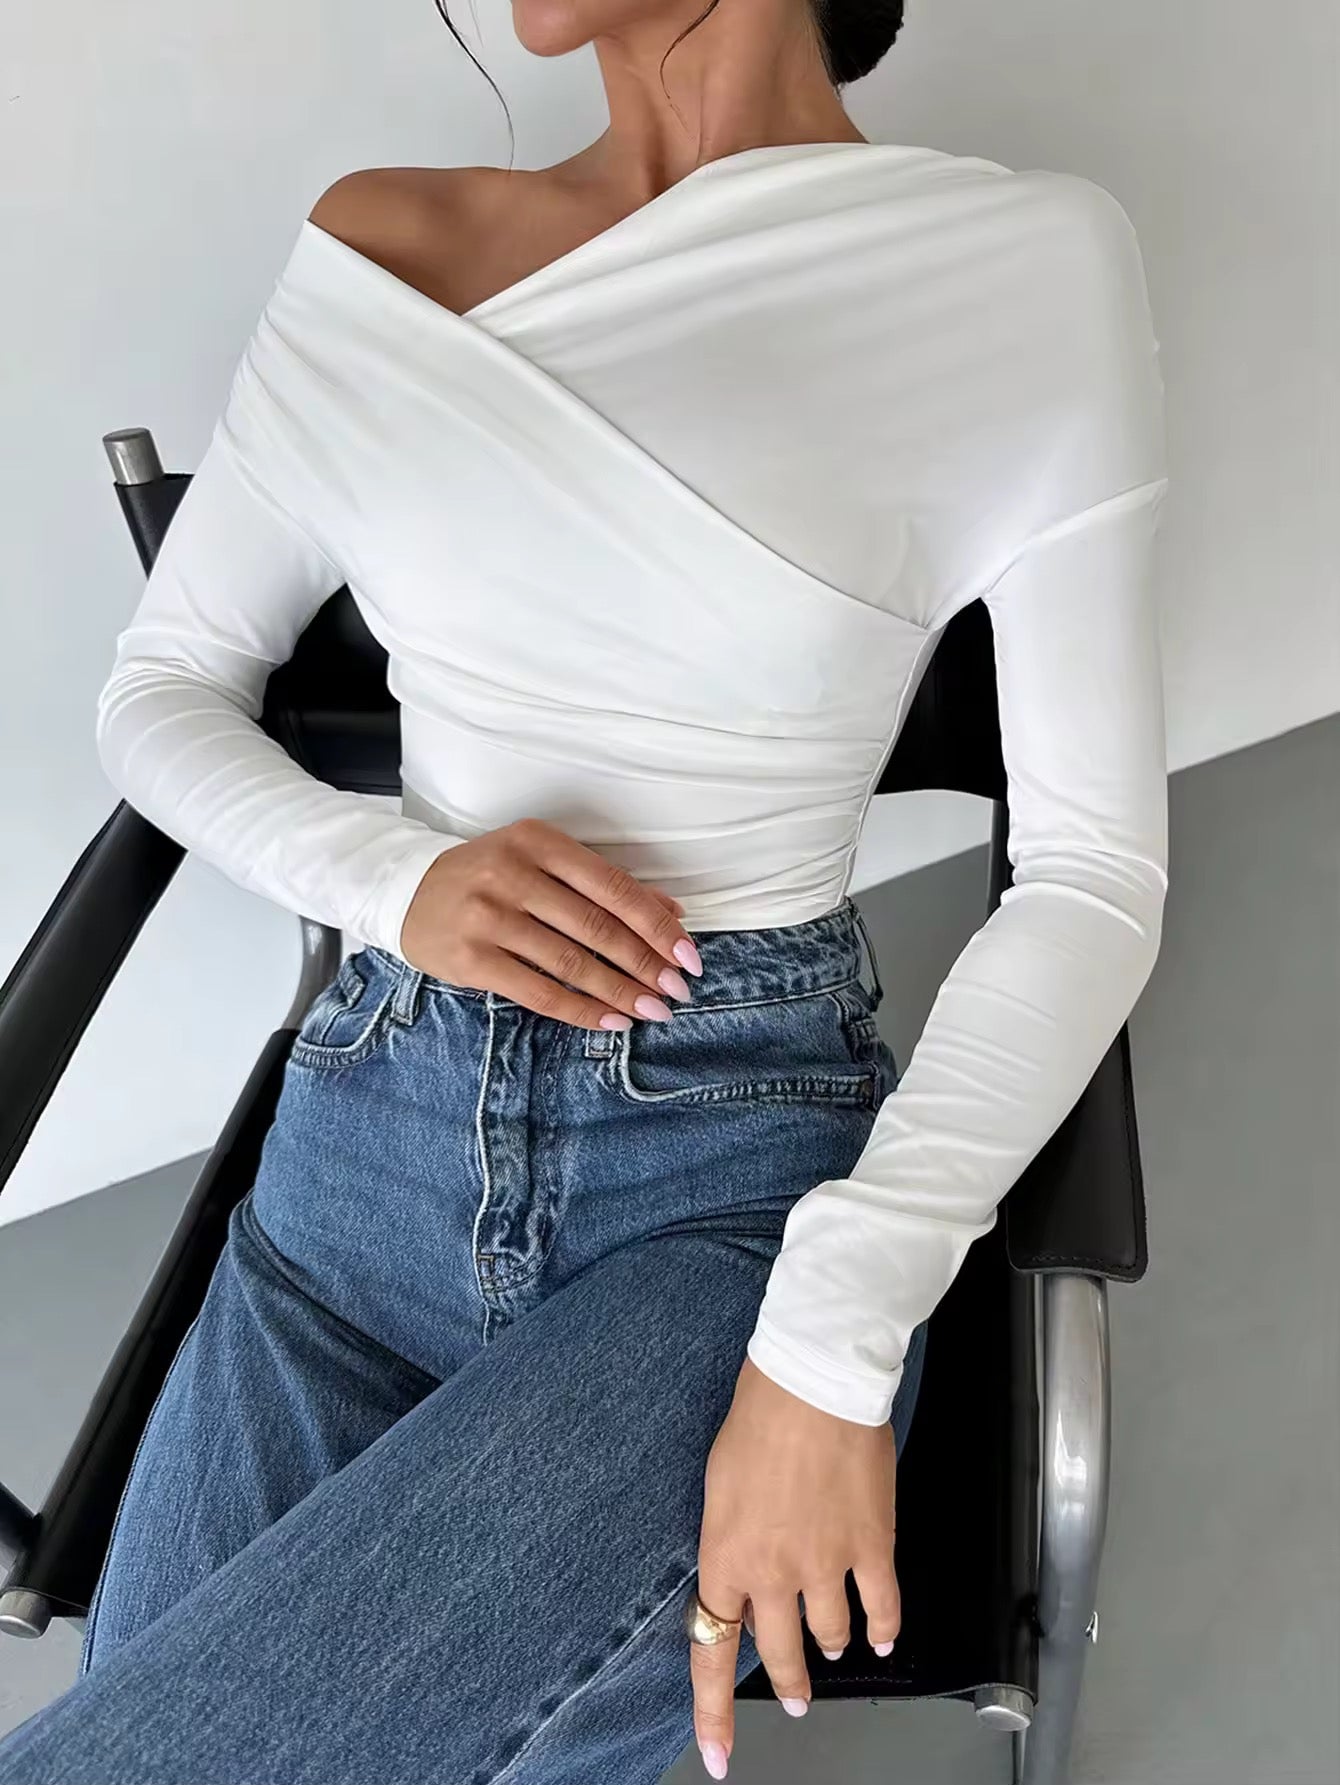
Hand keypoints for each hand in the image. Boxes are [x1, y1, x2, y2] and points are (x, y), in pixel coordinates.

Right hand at [400, 816, 702, 1028]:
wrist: (406, 890)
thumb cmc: (489, 875)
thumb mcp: (542, 861)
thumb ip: (603, 884)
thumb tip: (672, 913)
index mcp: (538, 841)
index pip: (613, 887)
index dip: (656, 924)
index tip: (688, 955)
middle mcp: (512, 873)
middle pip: (596, 926)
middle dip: (645, 963)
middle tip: (676, 991)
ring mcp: (488, 916)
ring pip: (571, 962)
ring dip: (619, 991)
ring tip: (652, 1011)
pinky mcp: (470, 957)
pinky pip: (538, 991)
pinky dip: (580, 1010)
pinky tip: (610, 1021)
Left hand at [689, 1358, 899, 1778]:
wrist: (812, 1383)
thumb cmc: (759, 1417)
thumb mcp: (720, 1485)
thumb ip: (731, 1541)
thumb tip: (744, 1574)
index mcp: (725, 1556)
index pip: (712, 1650)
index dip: (715, 1711)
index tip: (720, 1754)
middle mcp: (772, 1574)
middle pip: (780, 1654)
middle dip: (787, 1683)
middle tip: (795, 1699)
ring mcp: (825, 1565)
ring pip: (832, 1635)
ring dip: (833, 1646)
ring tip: (835, 1647)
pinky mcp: (871, 1547)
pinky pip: (881, 1608)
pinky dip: (883, 1628)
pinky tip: (881, 1636)